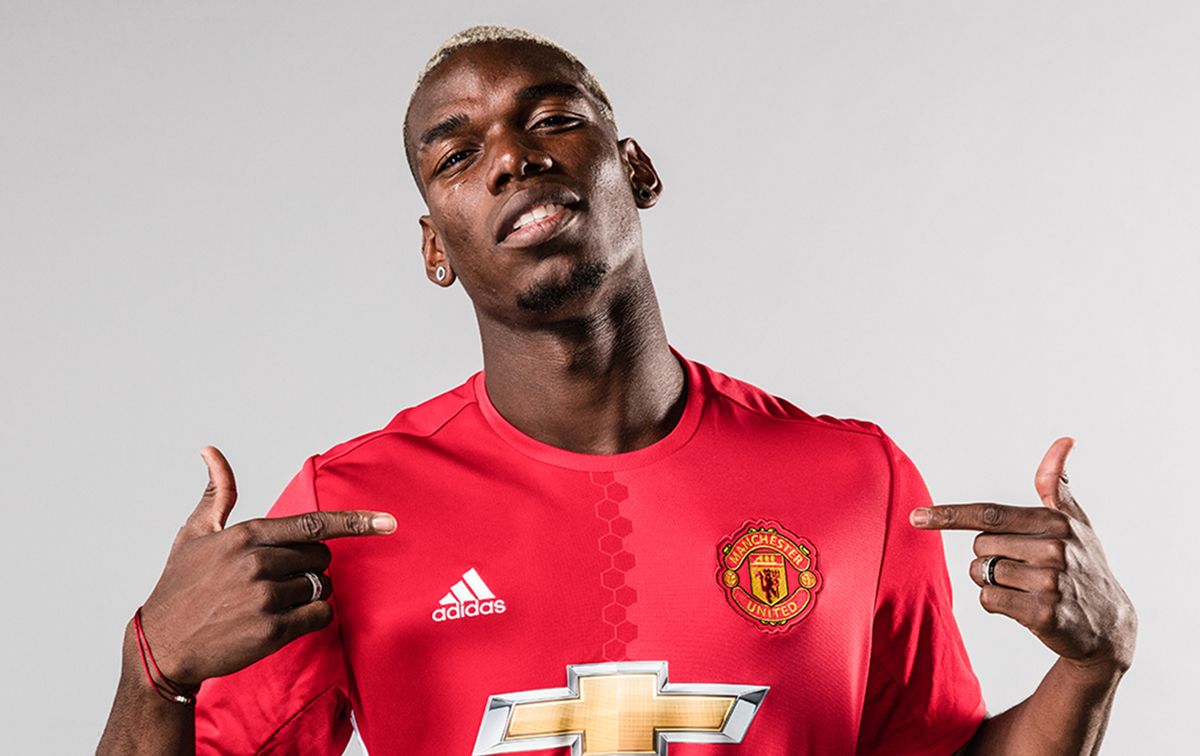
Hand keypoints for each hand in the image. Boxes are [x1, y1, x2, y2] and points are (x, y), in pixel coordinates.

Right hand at [137, 446, 395, 685]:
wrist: (162, 647)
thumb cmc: (180, 588)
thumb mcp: (194, 534)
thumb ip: (217, 493)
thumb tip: (211, 450)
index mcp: (246, 535)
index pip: (314, 524)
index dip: (355, 522)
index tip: (388, 521)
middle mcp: (258, 563)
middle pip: (321, 557)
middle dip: (309, 566)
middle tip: (276, 580)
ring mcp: (266, 597)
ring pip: (321, 587)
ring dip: (308, 594)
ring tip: (270, 603)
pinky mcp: (272, 630)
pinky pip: (319, 616)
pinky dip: (311, 618)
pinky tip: (282, 622)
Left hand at [910, 437, 1135, 672]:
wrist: (1110, 626)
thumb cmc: (1084, 566)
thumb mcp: (1075, 522)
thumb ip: (1056, 484)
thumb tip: (1063, 440)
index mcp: (1055, 522)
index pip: (989, 515)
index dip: (949, 515)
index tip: (916, 516)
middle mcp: (1054, 549)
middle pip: (979, 546)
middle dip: (990, 557)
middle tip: (1024, 569)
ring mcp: (1049, 582)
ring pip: (981, 574)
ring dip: (992, 582)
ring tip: (1027, 588)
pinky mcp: (1043, 614)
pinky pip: (988, 601)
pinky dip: (997, 605)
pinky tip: (1026, 607)